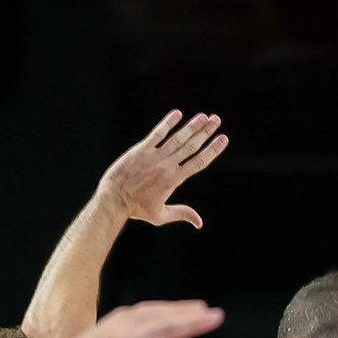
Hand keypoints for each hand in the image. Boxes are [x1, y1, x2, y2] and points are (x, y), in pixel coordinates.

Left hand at [94, 111, 227, 228]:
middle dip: (206, 132)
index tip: (224, 139)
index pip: (198, 162)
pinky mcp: (141, 150)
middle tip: (217, 120)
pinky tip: (178, 114)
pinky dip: (167, 123)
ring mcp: (154, 156)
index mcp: (174, 180)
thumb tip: (199, 223)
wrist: (114, 200)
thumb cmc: (136, 209)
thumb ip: (181, 214)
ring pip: (178, 138)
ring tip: (204, 116)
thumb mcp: (160, 216)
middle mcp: (167, 166)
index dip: (212, 150)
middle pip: (191, 146)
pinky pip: (157, 133)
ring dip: (192, 126)